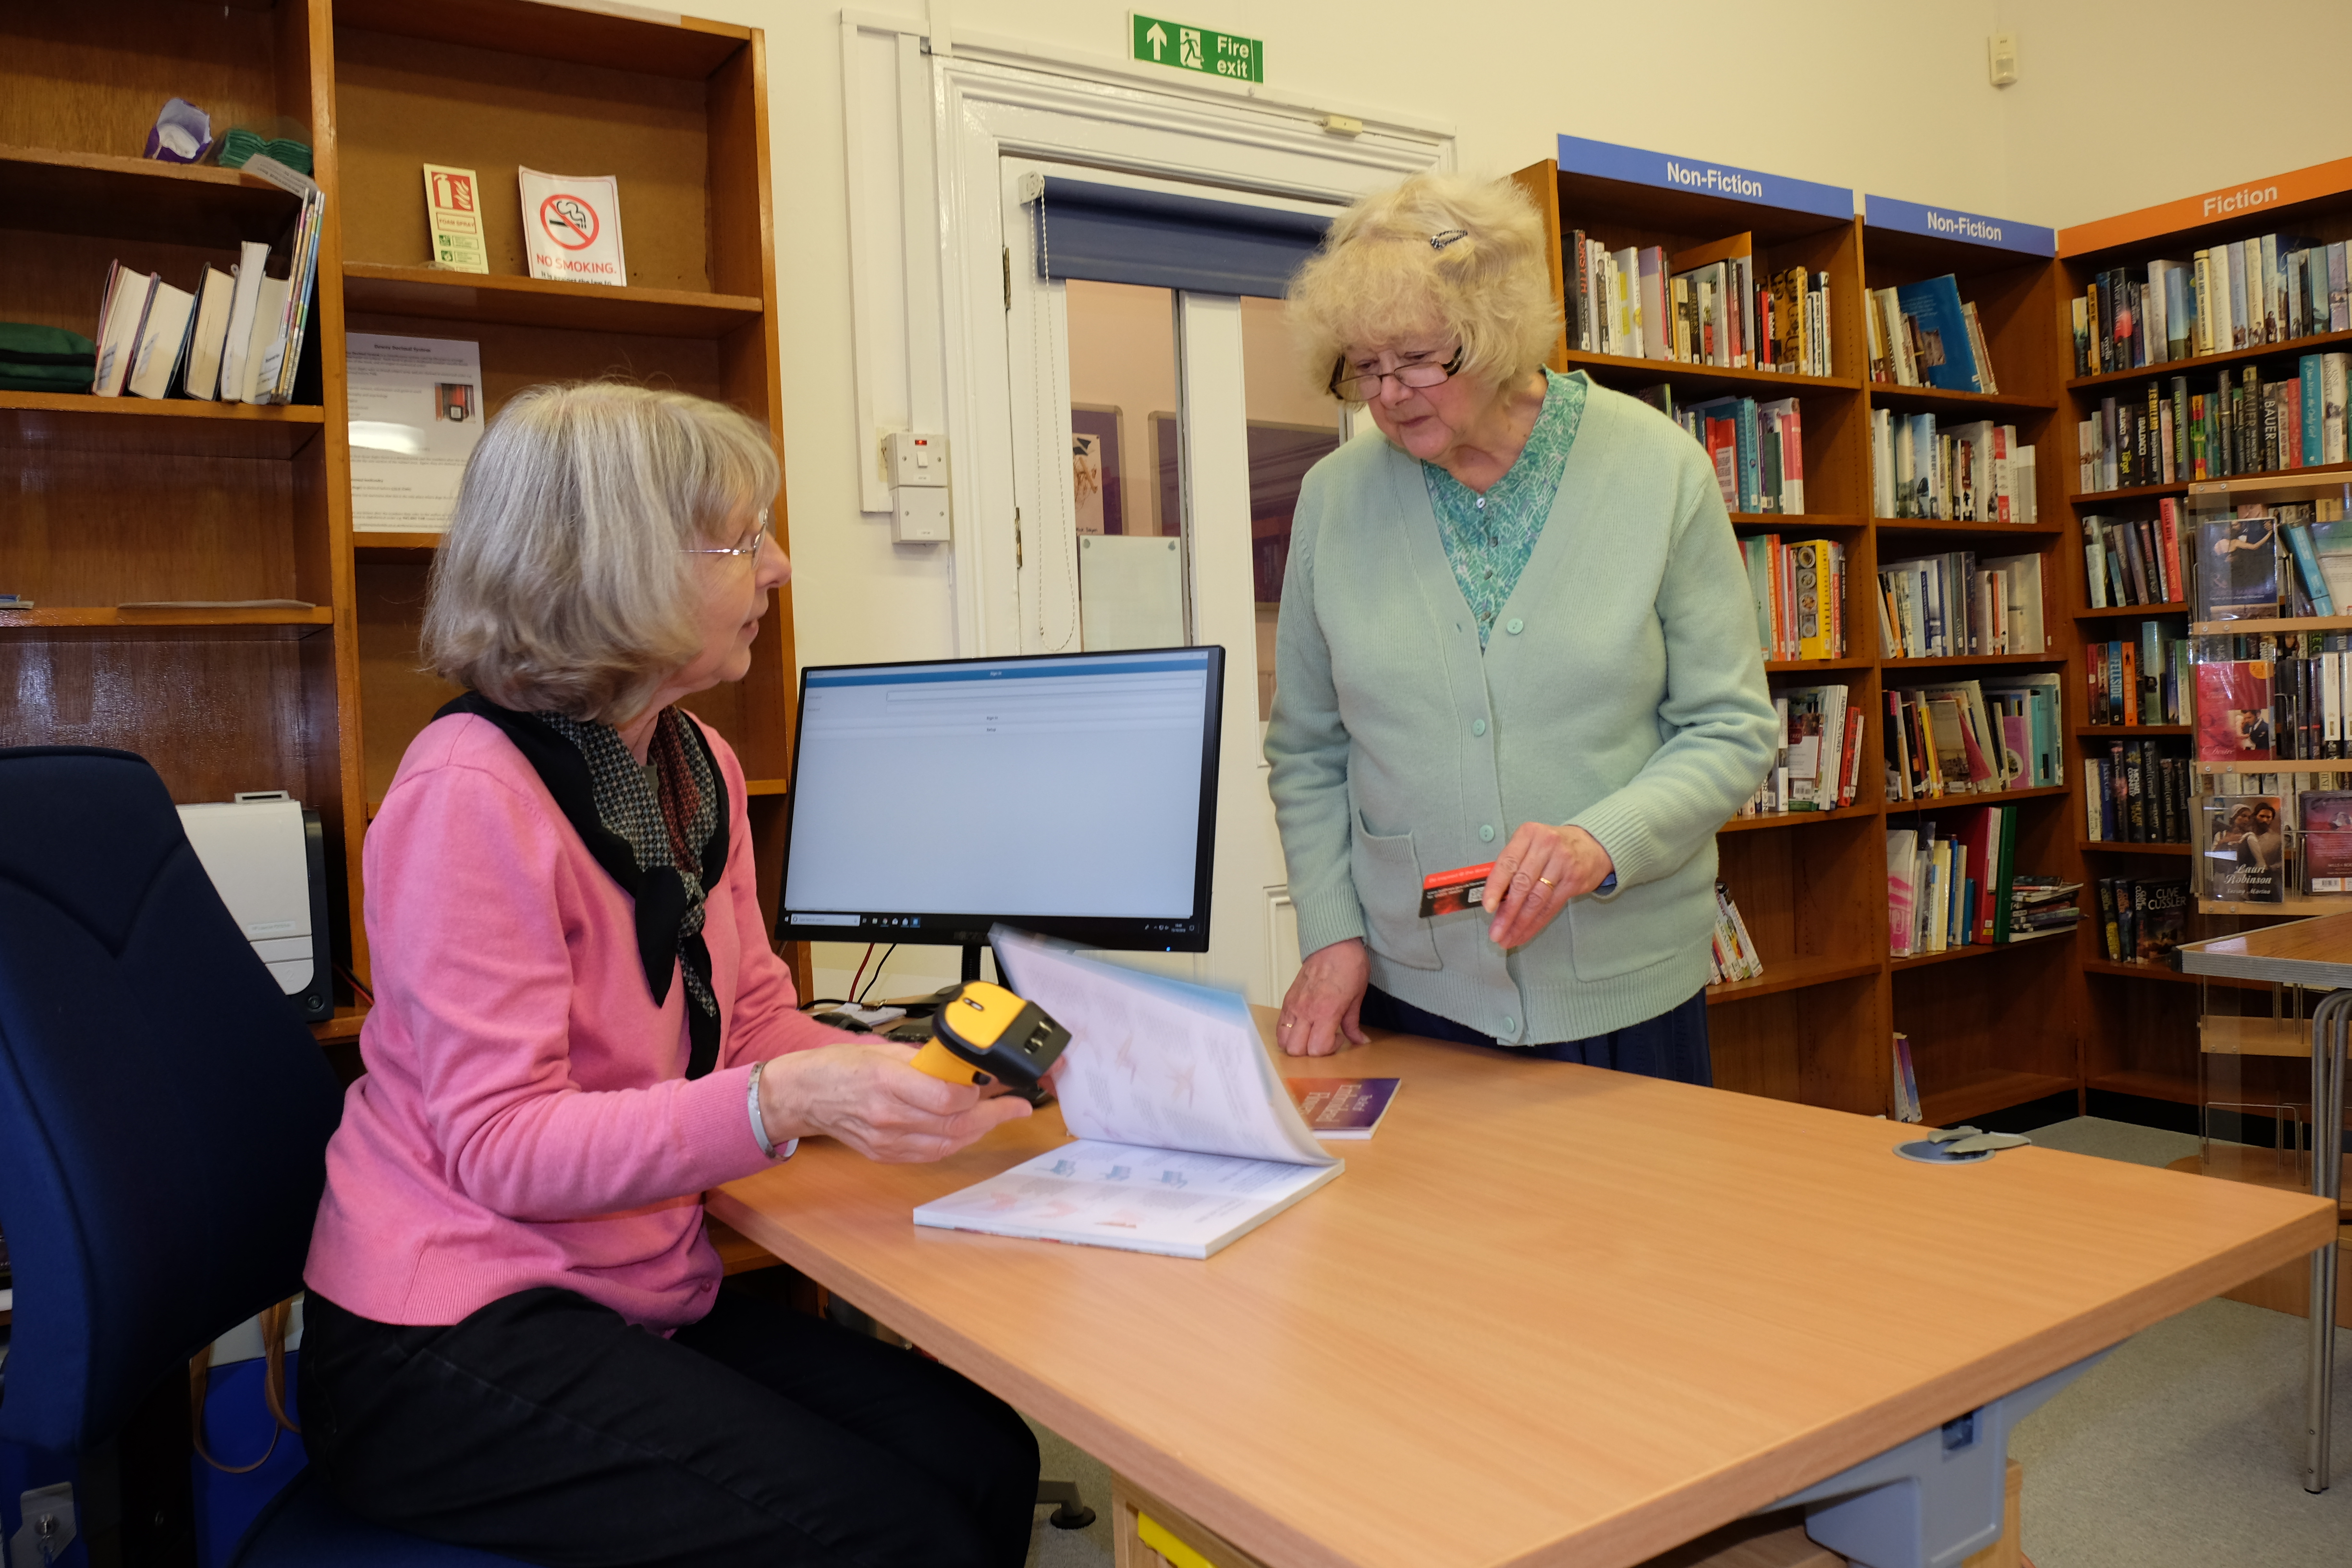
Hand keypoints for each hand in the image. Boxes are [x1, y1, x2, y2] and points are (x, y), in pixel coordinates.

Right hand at [757, 1041, 1030, 1162]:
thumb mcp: (885, 1050)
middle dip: (993, 1116)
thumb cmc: (841, 1068)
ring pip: (947, 1144)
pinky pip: (931, 1154)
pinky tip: (970, 1130)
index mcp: (887, 1082)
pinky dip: (956, 1142)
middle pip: (953, 1124)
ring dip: (979, 1131)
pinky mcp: (886, 1155)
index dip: (976, 1095)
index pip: (945, 1099)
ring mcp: (886, 1141)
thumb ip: (927, 1061)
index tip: (994, 1084)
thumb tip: (966, 1067)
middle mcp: (887, 1117)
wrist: (806, 1095)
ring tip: (1000, 1116)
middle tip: (1018, 1106)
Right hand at [1276, 939, 1369, 1056]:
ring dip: (1297, 1044)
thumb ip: (1353, 1024)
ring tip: (1312, 1034)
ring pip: (1284, 1041)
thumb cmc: (1348, 965)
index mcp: (1326, 1011)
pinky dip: (1288, 1033)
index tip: (1338, 1038)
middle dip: (1311, 1052)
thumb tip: (1359, 1040)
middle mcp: (1306, 1010)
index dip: (1329, 1050)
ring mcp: (1294, 1005)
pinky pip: (1280, 1026)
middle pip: (1297, 1050)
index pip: (1317, 1048)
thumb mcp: (1357, 997)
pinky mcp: (1288, 999)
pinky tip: (1303, 1026)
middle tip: (1324, 1038)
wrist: (1334, 943)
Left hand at [1482, 824, 1613, 949]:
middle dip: (1507, 913)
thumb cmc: (1552, 846)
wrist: (1591, 845)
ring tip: (1507, 938)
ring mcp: (1562, 863)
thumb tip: (1493, 898)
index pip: (1508, 863)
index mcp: (1528, 834)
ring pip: (1537, 899)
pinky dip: (1536, 923)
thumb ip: (1511, 865)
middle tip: (1496, 932)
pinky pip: (1551, 907)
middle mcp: (1546, 846)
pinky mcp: (1574, 880)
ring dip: (1520, 923)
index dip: (1495, 887)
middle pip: (1522, 884)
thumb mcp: (1530, 843)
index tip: (1487, 906)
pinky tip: (1525, 933)